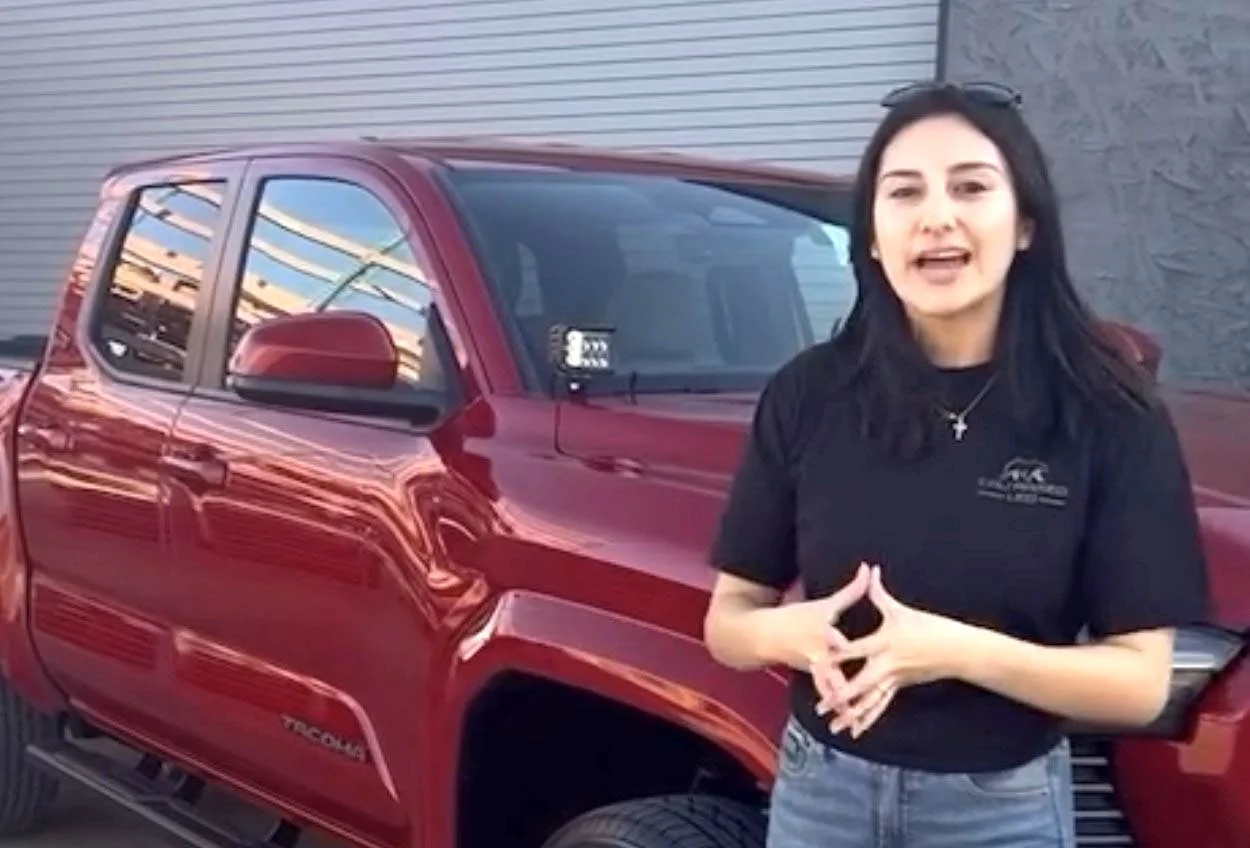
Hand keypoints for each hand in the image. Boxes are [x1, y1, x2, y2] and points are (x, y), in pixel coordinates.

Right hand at [766, 564, 870, 708]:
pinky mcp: (815, 678)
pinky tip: (852, 720)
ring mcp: (815, 668)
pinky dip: (840, 706)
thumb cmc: (799, 617)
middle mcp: (818, 653)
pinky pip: (830, 693)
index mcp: (821, 633)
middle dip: (843, 682)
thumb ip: (851, 590)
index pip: (835, 638)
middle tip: (854, 693)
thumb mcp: (825, 603)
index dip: (842, 643)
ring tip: (855, 719)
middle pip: (833, 669)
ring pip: (831, 688)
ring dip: (842, 703)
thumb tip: (868, 568)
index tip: (852, 646)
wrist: (765, 636)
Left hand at [817, 566, 968, 735]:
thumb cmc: (928, 626)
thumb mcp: (900, 609)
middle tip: (820, 706)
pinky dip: (868, 717)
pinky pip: (880, 704)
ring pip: (870, 700)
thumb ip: (878, 592)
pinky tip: (857, 730)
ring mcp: (894, 678)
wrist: (957, 649)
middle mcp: (888, 664)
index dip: (836, 654)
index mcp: (885, 642)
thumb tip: (869, 568)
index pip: (855, 649)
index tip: (818, 660)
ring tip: (834, 727)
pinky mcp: (900, 686)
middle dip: (839, 695)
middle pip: (859, 682)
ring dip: (851, 713)